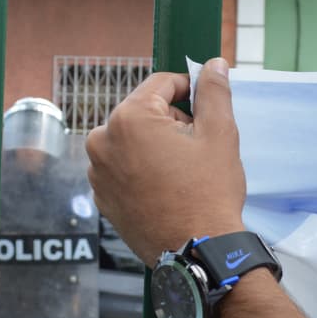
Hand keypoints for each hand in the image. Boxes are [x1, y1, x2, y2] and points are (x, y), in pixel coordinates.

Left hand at [85, 57, 246, 265]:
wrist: (196, 253)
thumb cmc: (209, 193)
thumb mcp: (220, 134)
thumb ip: (213, 92)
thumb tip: (213, 64)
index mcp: (128, 118)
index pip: (161, 84)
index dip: (189, 90)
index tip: (206, 107)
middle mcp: (101, 141)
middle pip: (144, 112)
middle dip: (171, 122)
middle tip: (196, 149)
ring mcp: (97, 171)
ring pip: (133, 140)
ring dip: (156, 146)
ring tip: (182, 173)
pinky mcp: (101, 197)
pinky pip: (123, 168)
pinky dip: (142, 170)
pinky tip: (166, 189)